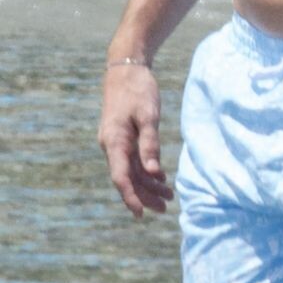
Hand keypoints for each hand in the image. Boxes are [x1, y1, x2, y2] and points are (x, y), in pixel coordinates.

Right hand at [98, 64, 173, 216]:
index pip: (121, 177)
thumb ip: (150, 143)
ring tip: (169, 197)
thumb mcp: (148, 115)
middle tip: (166, 208)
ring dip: (148, 184)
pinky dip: (147, 170)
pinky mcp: (124, 136)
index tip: (141, 214)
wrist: (126, 69)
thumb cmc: (138, 90)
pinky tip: (161, 178)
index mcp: (114, 141)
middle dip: (145, 195)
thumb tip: (152, 172)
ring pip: (132, 170)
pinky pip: (134, 159)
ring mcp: (117, 141)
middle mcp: (112, 145)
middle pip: (127, 178)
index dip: (131, 197)